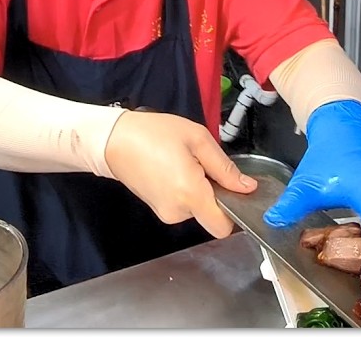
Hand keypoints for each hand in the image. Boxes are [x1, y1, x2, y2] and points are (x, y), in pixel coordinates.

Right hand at [105, 111, 256, 237]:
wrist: (113, 139)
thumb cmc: (154, 133)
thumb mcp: (197, 139)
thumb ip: (224, 167)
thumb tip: (247, 187)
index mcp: (190, 194)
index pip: (223, 227)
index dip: (233, 211)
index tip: (232, 190)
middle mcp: (178, 211)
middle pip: (211, 214)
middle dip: (213, 193)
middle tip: (200, 164)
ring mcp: (165, 213)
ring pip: (197, 209)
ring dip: (197, 190)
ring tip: (182, 163)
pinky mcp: (158, 209)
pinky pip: (183, 205)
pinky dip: (185, 191)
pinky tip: (172, 169)